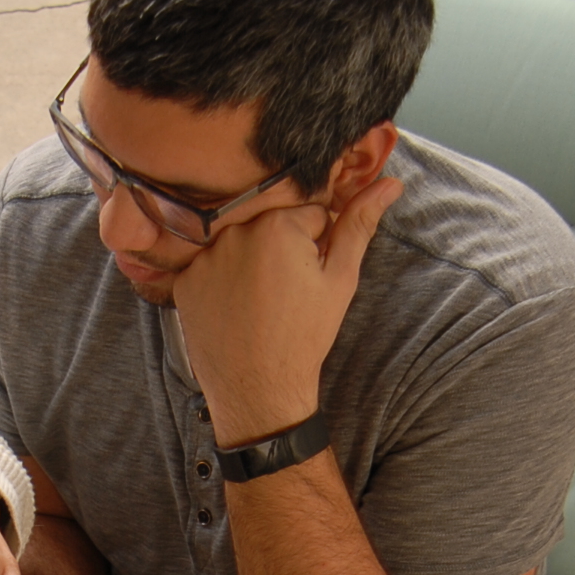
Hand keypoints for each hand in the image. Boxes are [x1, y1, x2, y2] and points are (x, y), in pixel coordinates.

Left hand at [170, 174, 401, 445]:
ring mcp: (205, 256)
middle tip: (285, 295)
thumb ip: (359, 225)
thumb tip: (390, 183)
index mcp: (278, 225)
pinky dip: (223, 282)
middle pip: (271, 226)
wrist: (259, 391)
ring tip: (260, 304)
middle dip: (282, 250)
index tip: (309, 280)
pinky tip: (235, 309)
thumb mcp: (340, 280)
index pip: (310, 216)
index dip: (317, 247)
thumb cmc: (304, 337)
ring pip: (240, 244)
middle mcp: (236, 231)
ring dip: (251, 262)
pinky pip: (211, 266)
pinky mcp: (184, 280)